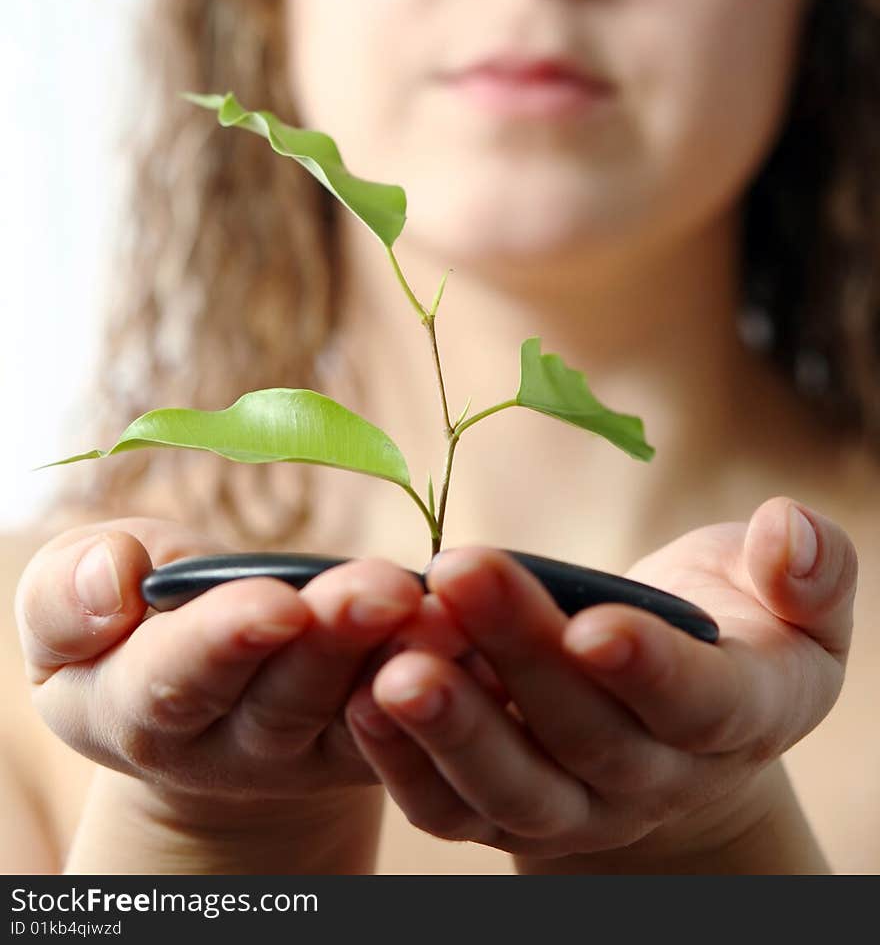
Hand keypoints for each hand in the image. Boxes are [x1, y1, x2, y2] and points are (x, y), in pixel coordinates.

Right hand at [15, 516, 436, 817]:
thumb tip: (113, 584)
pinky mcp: (374, 743)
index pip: (179, 680)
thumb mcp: (73, 602)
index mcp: (138, 706)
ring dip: (404, 656)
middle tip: (384, 586)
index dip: (227, 641)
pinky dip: (456, 679)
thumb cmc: (133, 620)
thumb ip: (69, 593)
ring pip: (359, 710)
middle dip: (336, 638)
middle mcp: (228, 744)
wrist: (206, 676)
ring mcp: (309, 750)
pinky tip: (487, 635)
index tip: (276, 602)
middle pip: (286, 697)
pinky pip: (416, 718)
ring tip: (443, 605)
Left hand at [343, 496, 856, 860]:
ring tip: (396, 660)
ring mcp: (576, 806)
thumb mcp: (796, 599)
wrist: (676, 716)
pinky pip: (451, 807)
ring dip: (450, 725)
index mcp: (741, 715)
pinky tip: (362, 693)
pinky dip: (403, 762)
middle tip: (460, 571)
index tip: (594, 623)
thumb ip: (809, 571)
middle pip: (584, 732)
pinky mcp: (504, 811)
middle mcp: (656, 778)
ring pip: (511, 785)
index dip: (649, 669)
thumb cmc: (736, 630)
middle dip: (519, 651)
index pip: (698, 706)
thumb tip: (790, 537)